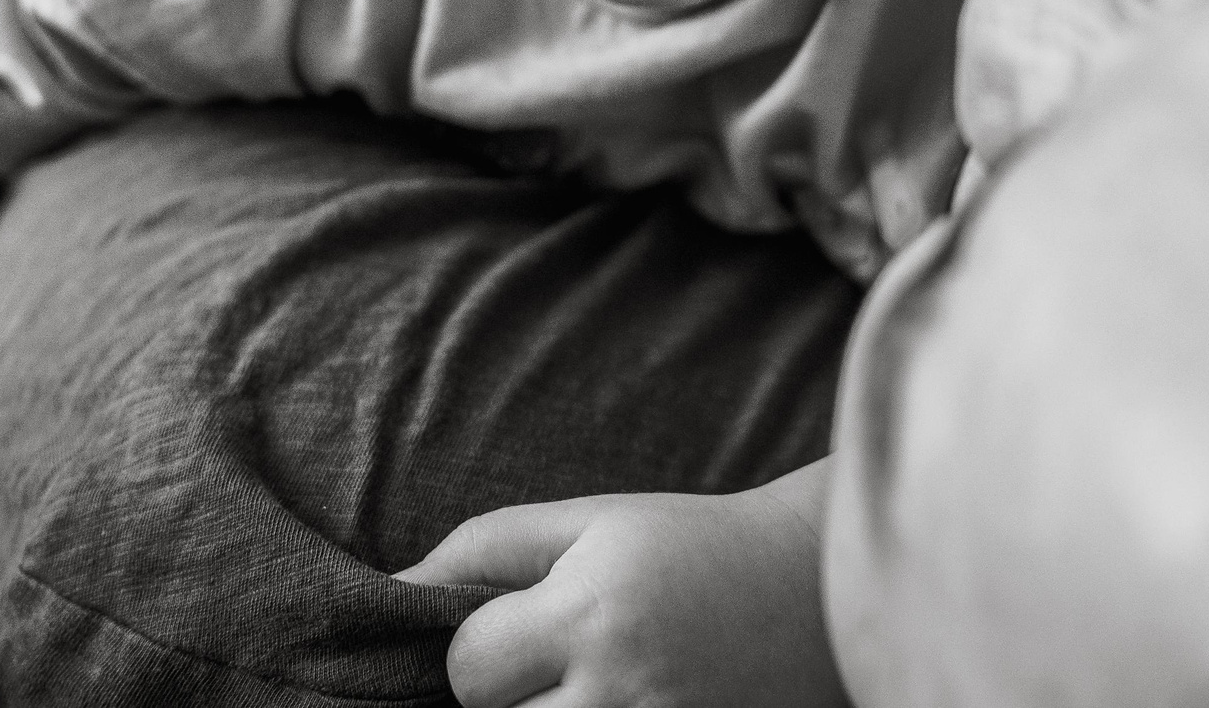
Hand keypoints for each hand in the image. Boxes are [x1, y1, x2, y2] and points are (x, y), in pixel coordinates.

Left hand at [395, 465, 847, 707]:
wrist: (817, 592)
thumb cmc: (690, 545)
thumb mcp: (590, 519)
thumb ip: (485, 549)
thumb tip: (391, 590)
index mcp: (591, 613)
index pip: (469, 670)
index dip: (477, 652)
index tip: (517, 633)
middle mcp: (622, 690)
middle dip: (510, 703)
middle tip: (555, 670)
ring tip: (582, 690)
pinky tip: (609, 706)